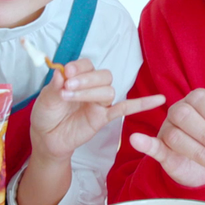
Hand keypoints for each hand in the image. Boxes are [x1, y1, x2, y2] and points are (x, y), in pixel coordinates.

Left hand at [29, 59, 165, 160]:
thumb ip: (54, 87)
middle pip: (102, 75)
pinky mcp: (104, 117)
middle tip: (67, 88)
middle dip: (86, 79)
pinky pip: (127, 109)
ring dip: (91, 92)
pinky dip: (143, 104)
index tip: (66, 73)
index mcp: (78, 77)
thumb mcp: (45, 100)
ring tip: (70, 97)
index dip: (79, 68)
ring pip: (109, 91)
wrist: (47, 139)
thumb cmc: (46, 115)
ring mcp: (99, 102)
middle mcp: (92, 86)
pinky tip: (159, 100)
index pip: (87, 65)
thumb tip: (60, 72)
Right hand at [128, 89, 204, 187]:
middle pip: (184, 115)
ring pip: (175, 136)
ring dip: (198, 151)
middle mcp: (179, 112)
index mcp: (198, 103)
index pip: (199, 98)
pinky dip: (144, 143)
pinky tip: (136, 140)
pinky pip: (151, 145)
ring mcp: (168, 130)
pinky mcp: (162, 150)